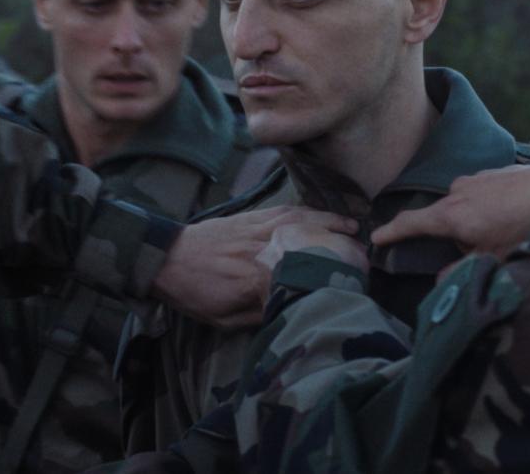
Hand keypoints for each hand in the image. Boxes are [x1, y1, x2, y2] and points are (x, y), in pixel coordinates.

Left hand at [152, 206, 356, 328]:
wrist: (165, 258)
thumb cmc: (193, 293)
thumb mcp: (225, 318)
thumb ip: (259, 314)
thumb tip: (290, 308)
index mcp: (257, 277)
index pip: (303, 275)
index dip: (330, 276)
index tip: (351, 280)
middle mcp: (264, 248)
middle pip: (311, 242)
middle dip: (340, 245)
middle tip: (364, 252)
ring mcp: (259, 228)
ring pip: (302, 220)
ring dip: (331, 222)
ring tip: (353, 227)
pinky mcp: (252, 216)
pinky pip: (286, 210)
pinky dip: (309, 210)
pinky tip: (323, 213)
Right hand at [370, 163, 529, 258]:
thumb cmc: (524, 227)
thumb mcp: (494, 257)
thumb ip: (463, 270)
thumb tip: (441, 281)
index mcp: (451, 215)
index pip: (411, 223)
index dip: (391, 232)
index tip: (375, 236)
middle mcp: (456, 192)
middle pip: (440, 217)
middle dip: (450, 234)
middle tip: (475, 248)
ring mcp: (474, 178)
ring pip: (462, 204)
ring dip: (471, 219)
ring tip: (501, 231)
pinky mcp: (493, 171)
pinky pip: (479, 193)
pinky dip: (486, 206)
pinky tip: (509, 214)